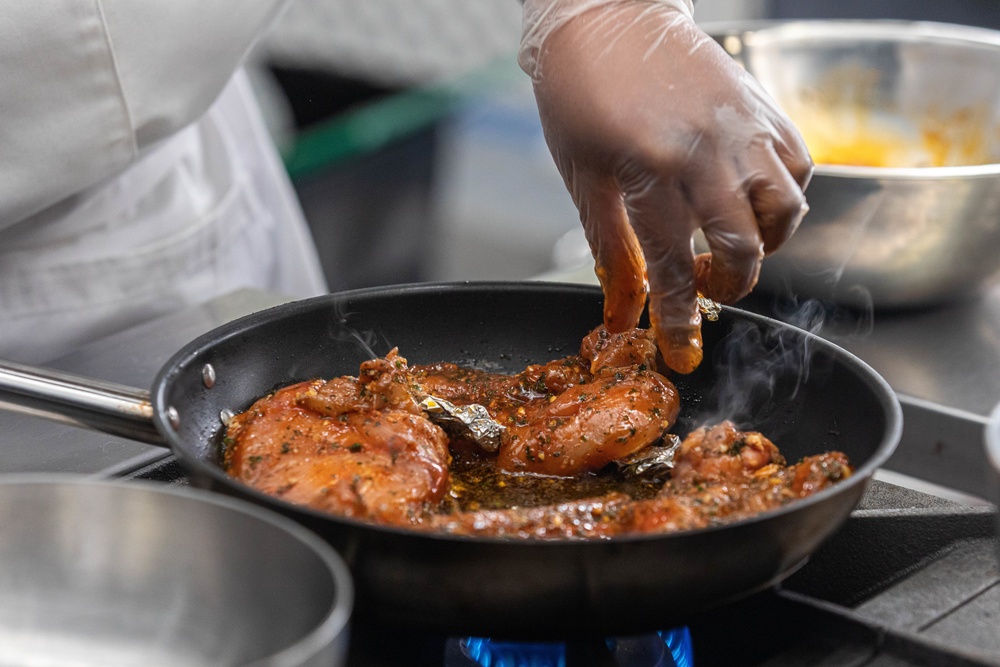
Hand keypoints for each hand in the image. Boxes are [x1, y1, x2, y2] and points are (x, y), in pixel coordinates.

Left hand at [521, 0, 812, 372]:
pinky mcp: (763, 107)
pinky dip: (785, 199)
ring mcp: (742, 126)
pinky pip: (799, 168)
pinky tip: (753, 202)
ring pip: (786, 211)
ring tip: (734, 242)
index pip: (675, 267)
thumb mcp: (582, 178)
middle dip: (730, 286)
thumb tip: (621, 312)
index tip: (682, 352)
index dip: (680, 320)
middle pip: (744, 248)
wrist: (605, 14)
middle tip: (706, 285)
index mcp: (650, 170)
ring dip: (766, 245)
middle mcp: (706, 151)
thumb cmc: (580, 93)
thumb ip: (611, 248)